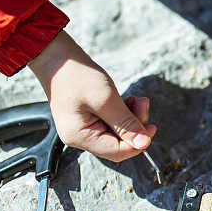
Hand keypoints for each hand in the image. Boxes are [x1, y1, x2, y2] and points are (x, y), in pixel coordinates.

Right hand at [28, 31, 155, 160]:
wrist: (59, 58)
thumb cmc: (78, 76)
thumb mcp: (106, 100)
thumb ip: (125, 123)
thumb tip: (144, 143)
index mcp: (80, 137)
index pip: (117, 152)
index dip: (138, 143)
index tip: (153, 126)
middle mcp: (80, 137)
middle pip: (119, 143)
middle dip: (136, 126)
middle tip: (143, 103)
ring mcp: (84, 128)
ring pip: (118, 132)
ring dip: (132, 117)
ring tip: (137, 99)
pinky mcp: (90, 118)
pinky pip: (112, 122)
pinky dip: (123, 112)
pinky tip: (128, 100)